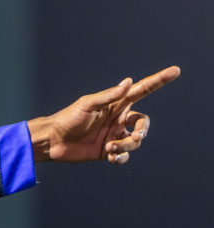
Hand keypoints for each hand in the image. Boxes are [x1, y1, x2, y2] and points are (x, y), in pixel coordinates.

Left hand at [28, 66, 179, 164]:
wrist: (53, 141)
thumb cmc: (68, 118)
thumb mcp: (88, 105)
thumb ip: (109, 96)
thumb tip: (128, 81)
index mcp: (116, 104)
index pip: (142, 90)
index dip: (159, 80)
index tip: (175, 71)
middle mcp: (118, 118)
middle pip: (143, 122)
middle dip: (143, 129)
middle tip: (137, 135)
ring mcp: (114, 134)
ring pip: (135, 141)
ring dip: (126, 145)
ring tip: (109, 147)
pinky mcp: (107, 150)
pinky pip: (124, 154)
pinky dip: (121, 156)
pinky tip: (111, 156)